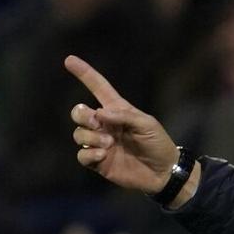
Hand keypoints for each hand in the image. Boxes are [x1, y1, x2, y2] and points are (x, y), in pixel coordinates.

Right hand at [64, 55, 198, 205]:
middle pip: (79, 112)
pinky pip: (82, 155)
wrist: (164, 173)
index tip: (69, 60)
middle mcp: (105, 125)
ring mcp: (100, 143)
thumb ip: (124, 116)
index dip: (85, 74)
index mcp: (117, 111)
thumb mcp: (147, 125)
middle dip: (81, 114)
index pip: (98, 88)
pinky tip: (103, 155)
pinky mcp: (99, 162)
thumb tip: (99, 114)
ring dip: (90, 137)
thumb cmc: (158, 144)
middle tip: (97, 123)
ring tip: (109, 143)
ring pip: (79, 134)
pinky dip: (89, 154)